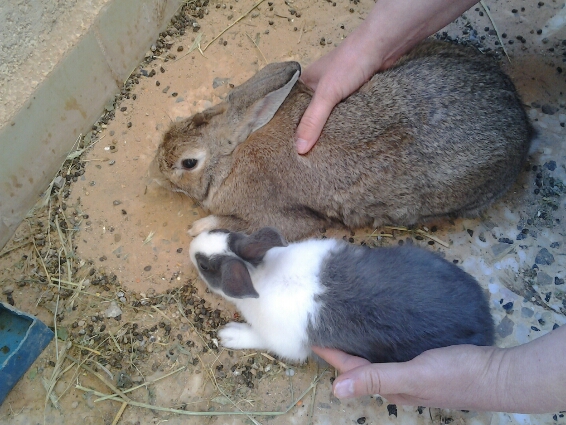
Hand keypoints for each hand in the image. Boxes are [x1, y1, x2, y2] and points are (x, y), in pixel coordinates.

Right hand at [295, 31, 383, 153]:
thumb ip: (313, 121)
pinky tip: (340, 144)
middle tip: (303, 160)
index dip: (287, 130)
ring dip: (327, 133)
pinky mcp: (353, 98)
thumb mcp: (327, 93)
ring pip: (327, 119)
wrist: (384, 46)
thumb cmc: (349, 63)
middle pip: (309, 117)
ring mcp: (336, 94)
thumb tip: (299, 150)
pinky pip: (343, 117)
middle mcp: (317, 89)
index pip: (289, 111)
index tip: (285, 151)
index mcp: (304, 84)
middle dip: (308, 135)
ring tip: (320, 157)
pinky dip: (342, 128)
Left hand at [312, 344, 499, 408]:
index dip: (332, 354)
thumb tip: (336, 391)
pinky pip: (394, 353)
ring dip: (360, 346)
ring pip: (377, 359)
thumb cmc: (458, 374)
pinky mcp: (425, 362)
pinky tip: (382, 330)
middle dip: (342, 350)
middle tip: (326, 327)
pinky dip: (381, 343)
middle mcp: (398, 382)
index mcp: (392, 387)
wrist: (500, 374)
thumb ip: (377, 378)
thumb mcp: (416, 374)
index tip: (312, 337)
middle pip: (361, 366)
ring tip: (346, 326)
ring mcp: (412, 373)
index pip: (352, 370)